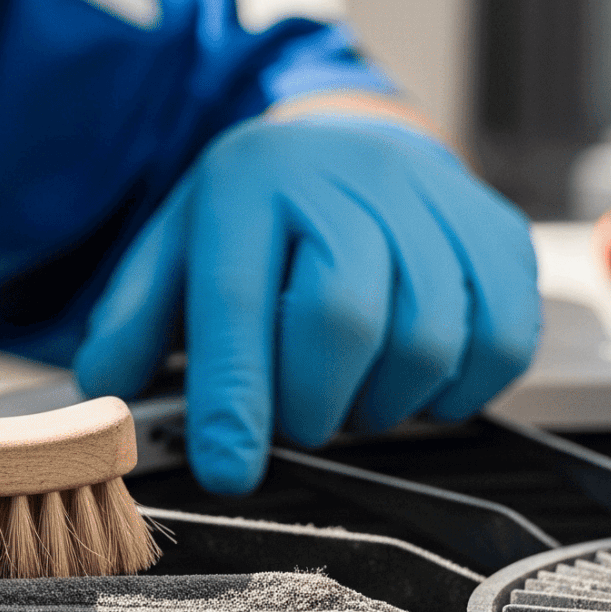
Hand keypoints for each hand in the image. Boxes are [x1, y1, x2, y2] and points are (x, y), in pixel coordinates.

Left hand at [73, 105, 539, 492]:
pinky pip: (500, 341)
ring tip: (353, 394)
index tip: (230, 471)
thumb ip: (134, 322)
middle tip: (299, 419)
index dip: (235, 398)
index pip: (239, 301)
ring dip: (384, 403)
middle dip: (314, 403)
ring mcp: (434, 201)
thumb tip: (110, 393)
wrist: (347, 140)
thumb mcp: (176, 249)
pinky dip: (459, 389)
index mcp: (252, 184)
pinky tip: (416, 379)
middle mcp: (348, 180)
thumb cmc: (258, 218)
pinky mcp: (498, 233)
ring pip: (428, 340)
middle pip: (344, 321)